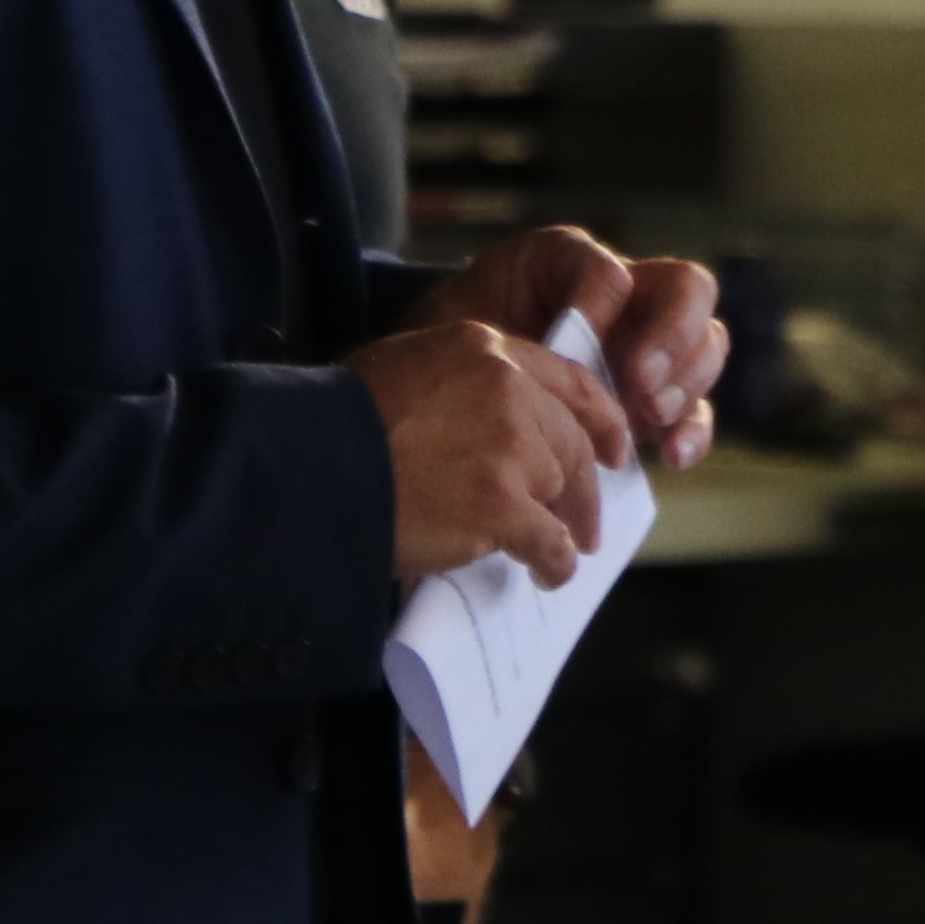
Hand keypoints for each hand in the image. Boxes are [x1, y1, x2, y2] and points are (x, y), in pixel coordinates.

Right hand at [349, 319, 631, 590]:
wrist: (312, 464)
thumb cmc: (339, 419)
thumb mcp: (408, 366)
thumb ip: (462, 383)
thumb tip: (488, 423)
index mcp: (487, 350)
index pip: (569, 382)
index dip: (600, 419)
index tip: (612, 449)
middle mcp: (510, 392)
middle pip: (572, 441)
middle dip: (587, 484)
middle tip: (591, 518)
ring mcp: (510, 450)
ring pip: (562, 490)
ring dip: (566, 526)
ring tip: (564, 551)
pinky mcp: (501, 507)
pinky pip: (548, 540)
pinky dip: (554, 562)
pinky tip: (548, 574)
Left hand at [423, 225, 729, 469]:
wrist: (446, 392)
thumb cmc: (456, 345)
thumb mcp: (467, 317)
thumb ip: (520, 316)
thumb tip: (584, 324)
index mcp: (579, 268)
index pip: (613, 267)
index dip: (606, 301)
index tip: (580, 335)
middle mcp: (629, 301)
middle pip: (690, 292)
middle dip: (672, 338)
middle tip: (640, 383)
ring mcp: (649, 352)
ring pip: (706, 348)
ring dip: (686, 383)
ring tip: (652, 417)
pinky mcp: (653, 406)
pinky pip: (695, 414)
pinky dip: (693, 432)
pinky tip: (671, 455)